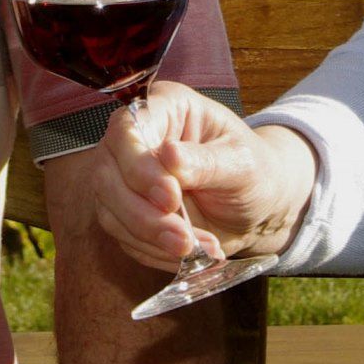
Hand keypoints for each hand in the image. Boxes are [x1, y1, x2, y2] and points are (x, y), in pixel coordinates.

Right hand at [95, 81, 316, 273]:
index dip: (139, 166)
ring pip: (110, 210)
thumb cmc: (253, 171)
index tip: (170, 198)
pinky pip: (125, 237)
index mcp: (165, 108)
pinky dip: (155, 252)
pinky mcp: (125, 212)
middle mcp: (136, 139)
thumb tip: (169, 156)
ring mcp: (124, 177)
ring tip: (194, 250)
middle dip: (142, 213)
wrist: (257, 207)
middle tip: (182, 238)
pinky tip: (189, 255)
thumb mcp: (241, 162)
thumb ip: (206, 161)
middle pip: (107, 174)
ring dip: (150, 238)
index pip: (127, 130)